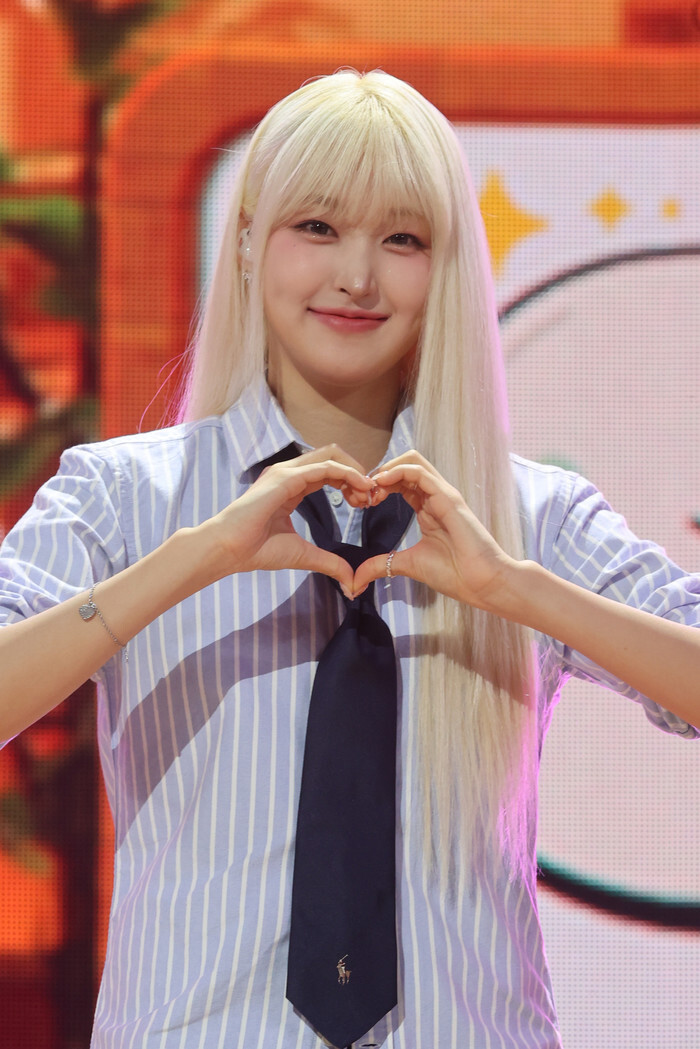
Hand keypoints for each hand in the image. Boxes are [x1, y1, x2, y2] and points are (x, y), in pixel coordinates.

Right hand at [200, 445, 373, 592]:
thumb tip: (352, 581)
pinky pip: (323, 467)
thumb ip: (329, 562)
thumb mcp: (303, 555)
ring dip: (355, 471)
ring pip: (331, 455)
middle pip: (333, 456)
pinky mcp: (284, 478)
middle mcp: (289, 473)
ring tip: (368, 493)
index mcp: (292, 486)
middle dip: (357, 473)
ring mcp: (285, 472)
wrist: (228, 550)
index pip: (329, 472)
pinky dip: (346, 474)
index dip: (352, 483)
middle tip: (371, 497)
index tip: (366, 503)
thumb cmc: (256, 550)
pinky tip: (361, 488)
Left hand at [352, 451, 515, 608]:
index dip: (378, 486)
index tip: (361, 503)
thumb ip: (382, 566)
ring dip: (386, 469)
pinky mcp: (448, 498)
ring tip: (371, 488)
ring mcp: (443, 494)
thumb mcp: (407, 565)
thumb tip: (357, 579)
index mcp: (428, 508)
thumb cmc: (454, 573)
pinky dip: (397, 472)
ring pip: (413, 461)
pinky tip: (381, 485)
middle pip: (405, 465)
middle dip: (379, 473)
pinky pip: (420, 473)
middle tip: (363, 493)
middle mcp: (435, 496)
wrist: (482, 583)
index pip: (401, 482)